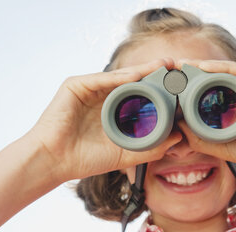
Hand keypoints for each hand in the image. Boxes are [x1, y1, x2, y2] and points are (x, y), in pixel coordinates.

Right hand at [29, 58, 181, 181]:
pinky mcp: (75, 86)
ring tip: (162, 66)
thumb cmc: (88, 159)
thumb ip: (151, 146)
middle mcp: (104, 96)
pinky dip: (117, 77)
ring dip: (141, 70)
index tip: (179, 86)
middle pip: (133, 82)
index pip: (141, 95)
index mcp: (115, 110)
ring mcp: (90, 90)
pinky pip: (100, 79)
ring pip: (119, 77)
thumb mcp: (126, 153)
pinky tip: (136, 76)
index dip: (160, 89)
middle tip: (175, 67)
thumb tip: (179, 137)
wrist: (56, 162)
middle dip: (154, 74)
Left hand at [175, 59, 235, 174]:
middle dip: (193, 77)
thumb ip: (200, 137)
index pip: (212, 96)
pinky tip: (201, 68)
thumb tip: (176, 127)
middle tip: (170, 74)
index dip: (191, 93)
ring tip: (180, 68)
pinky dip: (220, 68)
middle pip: (217, 81)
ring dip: (202, 69)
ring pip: (226, 73)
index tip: (171, 91)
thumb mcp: (223, 144)